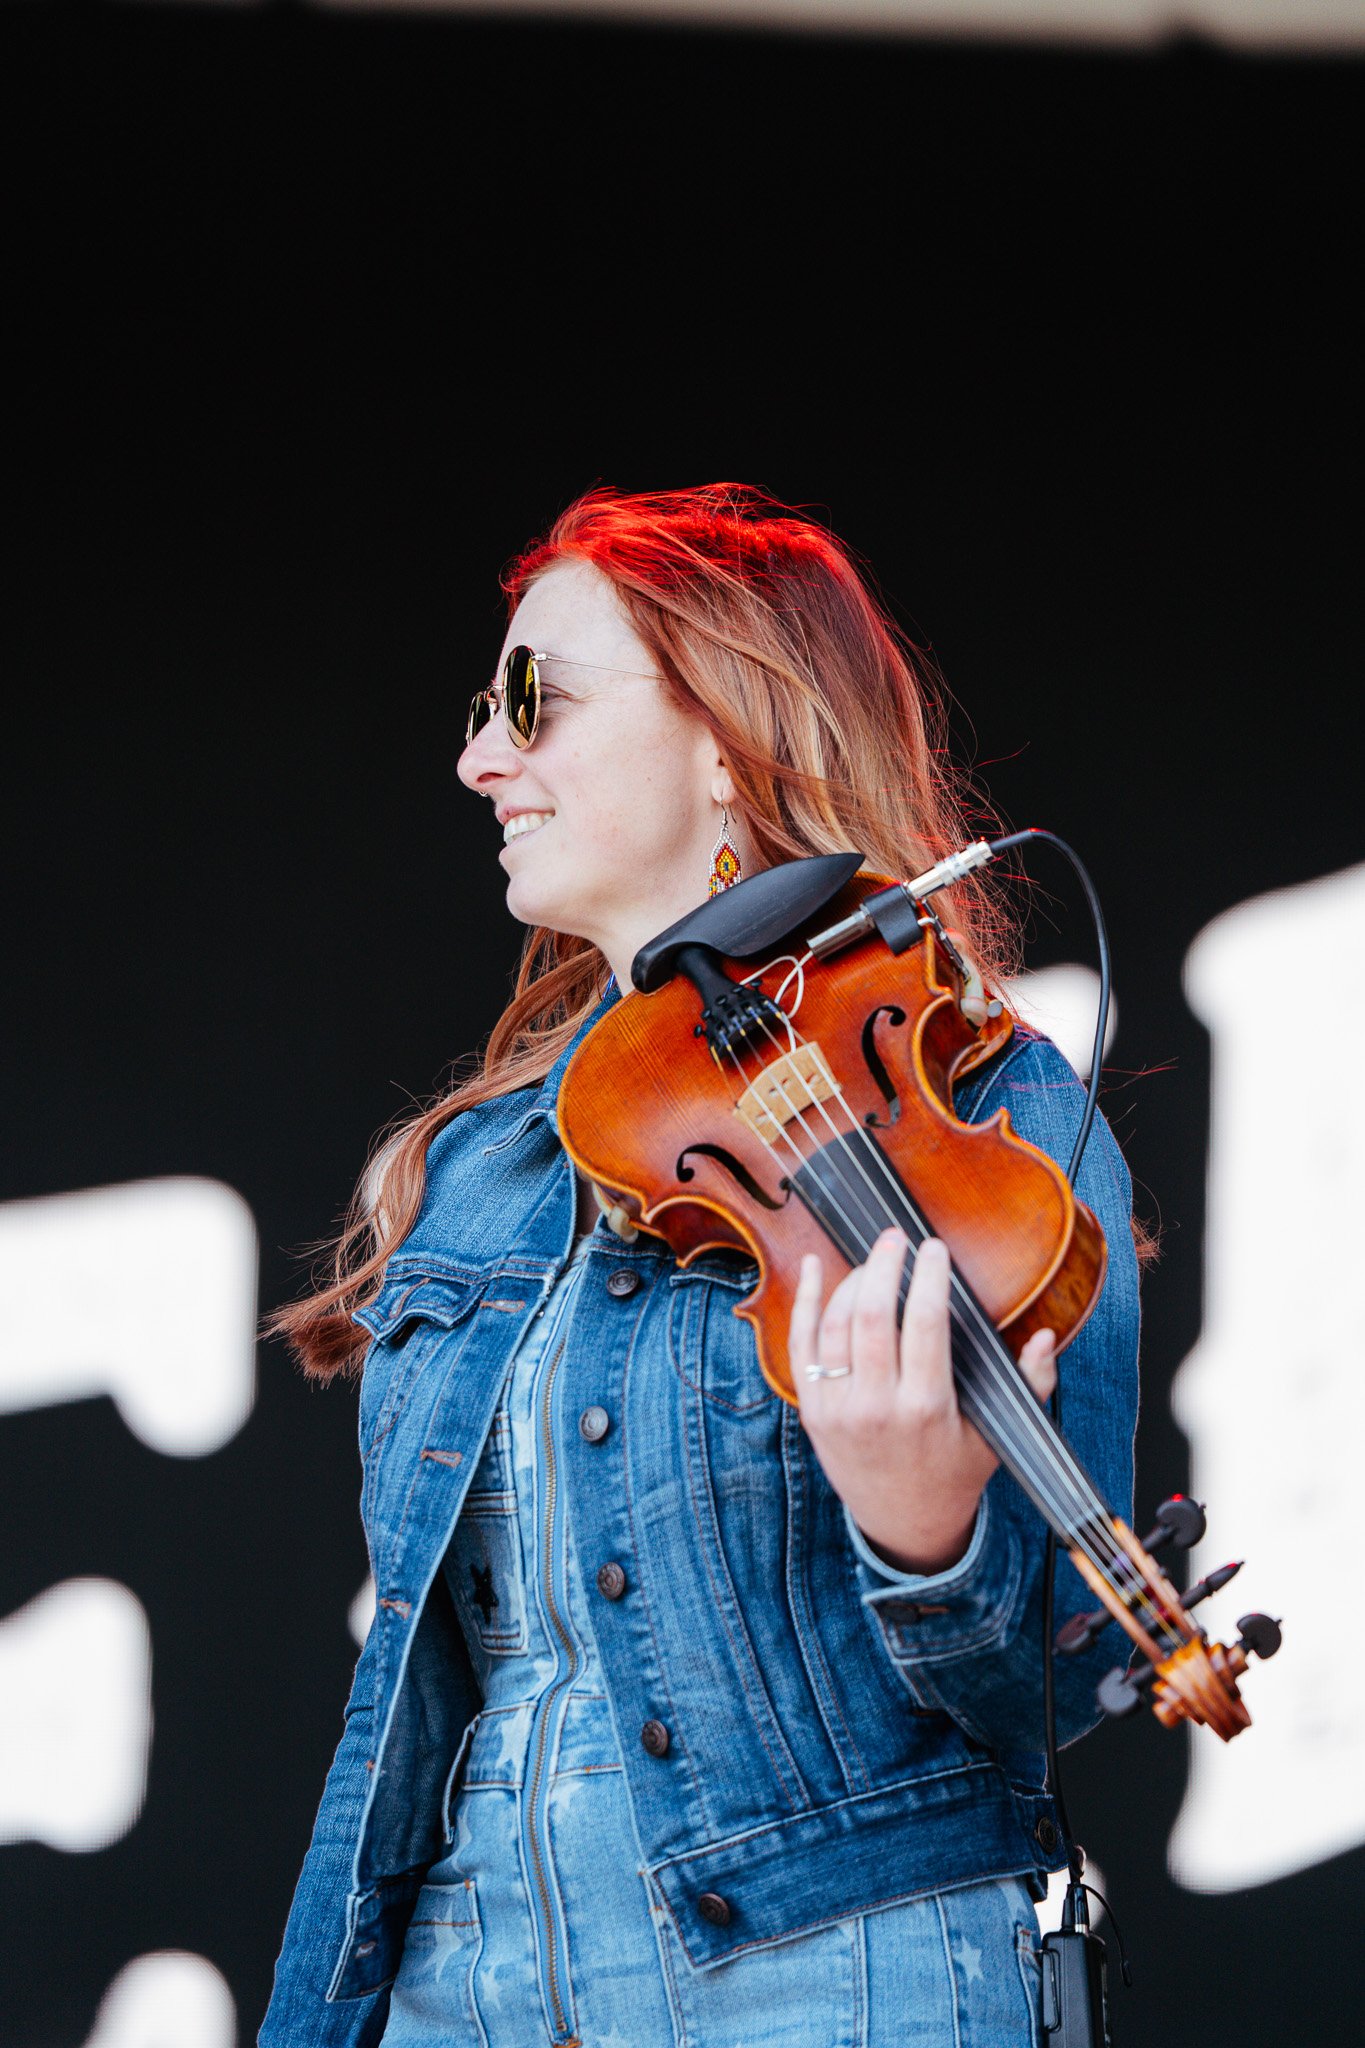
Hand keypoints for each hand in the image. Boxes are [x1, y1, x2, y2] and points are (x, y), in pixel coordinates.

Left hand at [791, 1228, 1056, 1574]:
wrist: (904, 1523)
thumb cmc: (955, 1470)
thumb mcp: (998, 1433)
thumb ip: (1029, 1383)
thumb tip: (1047, 1336)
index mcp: (927, 1407)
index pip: (925, 1324)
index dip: (929, 1277)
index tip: (935, 1248)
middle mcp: (877, 1406)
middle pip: (872, 1317)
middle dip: (885, 1267)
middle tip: (897, 1236)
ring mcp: (838, 1409)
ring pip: (835, 1326)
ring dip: (852, 1280)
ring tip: (874, 1257)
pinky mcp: (811, 1410)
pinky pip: (800, 1345)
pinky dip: (804, 1301)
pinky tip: (812, 1266)